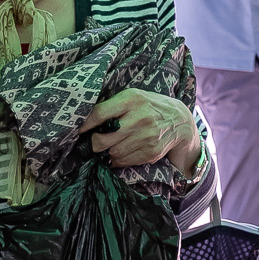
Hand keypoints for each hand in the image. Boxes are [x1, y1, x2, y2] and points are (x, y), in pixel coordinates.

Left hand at [85, 88, 199, 170]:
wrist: (180, 120)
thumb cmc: (149, 106)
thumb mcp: (133, 97)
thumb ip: (112, 106)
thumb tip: (85, 121)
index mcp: (132, 99)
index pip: (100, 114)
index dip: (85, 125)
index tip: (78, 130)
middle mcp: (140, 117)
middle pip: (103, 139)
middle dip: (95, 143)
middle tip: (95, 141)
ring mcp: (147, 136)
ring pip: (113, 153)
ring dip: (108, 152)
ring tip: (111, 145)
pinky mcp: (152, 152)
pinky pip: (124, 161)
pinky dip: (118, 159)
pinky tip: (123, 151)